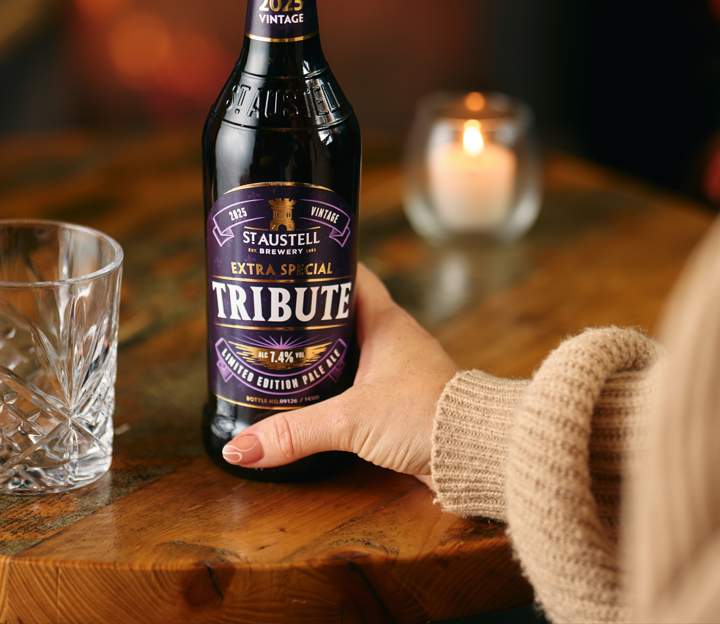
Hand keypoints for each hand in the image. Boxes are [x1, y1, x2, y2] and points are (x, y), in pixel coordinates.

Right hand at [221, 263, 458, 484]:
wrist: (477, 453)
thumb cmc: (428, 416)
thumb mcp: (351, 420)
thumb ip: (295, 433)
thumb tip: (242, 448)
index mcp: (385, 322)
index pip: (348, 274)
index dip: (317, 265)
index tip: (283, 265)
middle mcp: (392, 339)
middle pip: (339, 314)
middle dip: (303, 316)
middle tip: (265, 317)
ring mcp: (397, 369)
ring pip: (347, 350)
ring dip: (316, 354)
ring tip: (275, 357)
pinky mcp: (399, 400)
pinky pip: (357, 383)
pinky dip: (332, 385)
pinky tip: (309, 398)